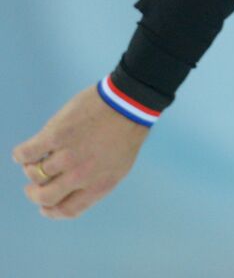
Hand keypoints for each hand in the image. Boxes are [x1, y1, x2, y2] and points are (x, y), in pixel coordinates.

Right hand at [12, 86, 150, 218]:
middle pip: (45, 197)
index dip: (50, 211)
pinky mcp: (55, 135)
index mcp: (100, 185)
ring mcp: (68, 156)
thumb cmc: (125, 133)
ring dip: (32, 168)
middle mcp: (82, 175)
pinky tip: (26, 152)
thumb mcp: (118, 167)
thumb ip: (95, 182)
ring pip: (34, 174)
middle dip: (34, 194)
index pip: (67, 210)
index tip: (44, 207)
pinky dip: (21, 155)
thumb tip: (70, 192)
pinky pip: (26, 154)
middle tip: (31, 187)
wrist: (130, 103)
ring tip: (37, 159)